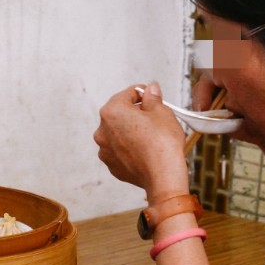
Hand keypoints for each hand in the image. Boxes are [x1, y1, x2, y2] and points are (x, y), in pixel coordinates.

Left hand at [94, 82, 188, 201]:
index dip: (143, 93)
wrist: (162, 174)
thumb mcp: (162, 111)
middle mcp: (102, 130)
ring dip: (131, 131)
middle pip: (120, 114)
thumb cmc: (162, 143)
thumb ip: (152, 97)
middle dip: (135, 113)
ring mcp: (104, 149)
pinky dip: (130, 148)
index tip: (151, 96)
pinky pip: (120, 150)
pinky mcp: (111, 165)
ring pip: (119, 133)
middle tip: (154, 116)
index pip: (127, 94)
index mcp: (111, 111)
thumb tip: (150, 89)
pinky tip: (145, 149)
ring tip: (151, 135)